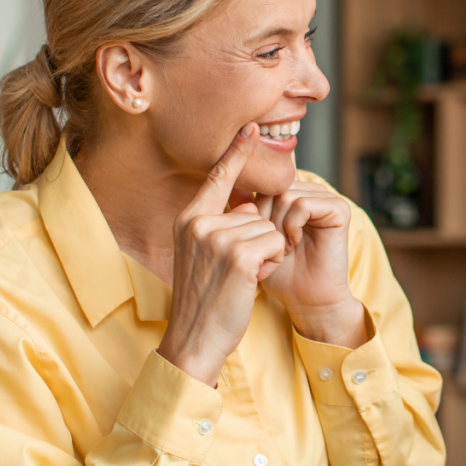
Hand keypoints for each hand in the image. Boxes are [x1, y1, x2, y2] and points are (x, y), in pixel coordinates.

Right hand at [157, 124, 285, 385]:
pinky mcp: (239, 257)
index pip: (218, 178)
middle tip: (236, 271)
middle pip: (256, 212)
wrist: (194, 339)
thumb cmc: (205, 299)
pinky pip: (277, 244)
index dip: (237, 152)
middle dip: (259, 242)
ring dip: (267, 256)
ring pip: (270, 230)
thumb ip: (219, 226)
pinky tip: (252, 281)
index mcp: (188, 219)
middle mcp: (199, 223)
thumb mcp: (201, 254)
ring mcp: (217, 239)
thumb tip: (248, 206)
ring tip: (241, 278)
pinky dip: (273, 264)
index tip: (251, 127)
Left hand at [255, 181, 366, 347]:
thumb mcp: (252, 237)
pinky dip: (293, 226)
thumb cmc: (279, 272)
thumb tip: (229, 182)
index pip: (262, 183)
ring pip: (285, 195)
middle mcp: (310, 191)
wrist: (306, 298)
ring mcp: (326, 198)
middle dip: (265, 221)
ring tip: (284, 248)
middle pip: (272, 188)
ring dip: (278, 226)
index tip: (259, 238)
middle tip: (273, 247)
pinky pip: (303, 205)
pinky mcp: (339, 210)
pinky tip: (295, 243)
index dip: (255, 211)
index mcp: (292, 193)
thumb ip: (245, 210)